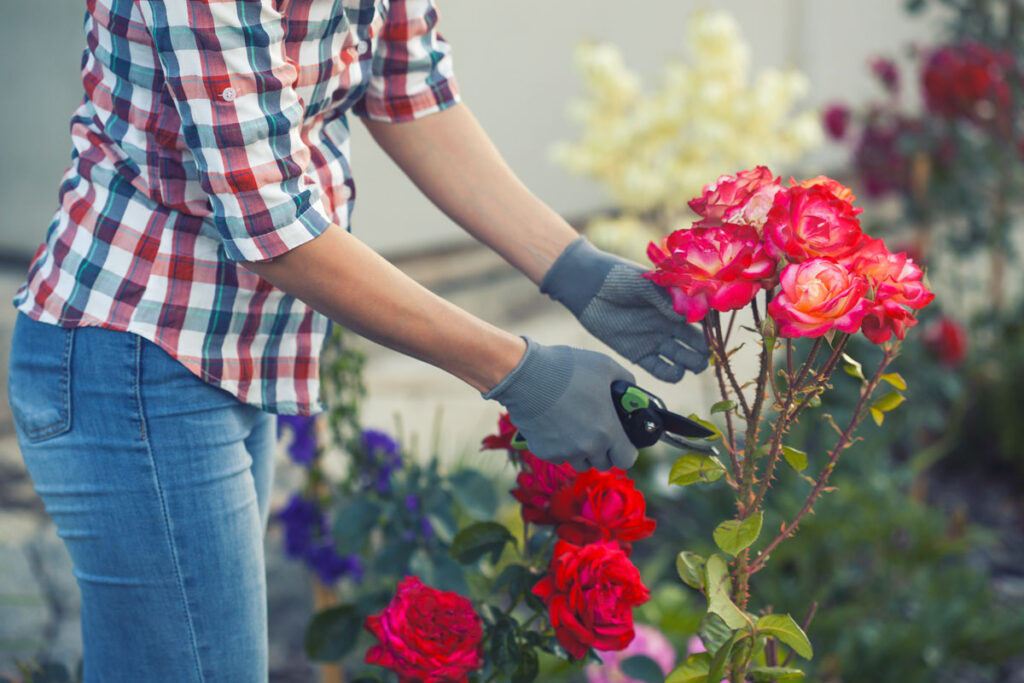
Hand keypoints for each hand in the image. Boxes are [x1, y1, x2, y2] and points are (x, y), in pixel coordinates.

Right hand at [483, 338, 636, 470]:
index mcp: (607, 431)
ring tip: (574, 426)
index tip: (621, 441)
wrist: (525, 375)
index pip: (626, 459)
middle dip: (603, 450)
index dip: (626, 450)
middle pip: (602, 463)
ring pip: (580, 462)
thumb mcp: (605, 366)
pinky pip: (558, 456)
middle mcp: (587, 447)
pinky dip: (559, 446)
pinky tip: (554, 424)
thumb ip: (625, 381)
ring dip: (581, 451)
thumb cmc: (567, 368)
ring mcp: (564, 452)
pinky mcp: (543, 452)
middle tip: (596, 430)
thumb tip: (632, 390)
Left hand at [541, 237, 708, 381]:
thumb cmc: (618, 277)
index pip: (700, 317)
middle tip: (708, 353)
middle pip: (694, 341)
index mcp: (675, 303)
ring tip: (696, 365)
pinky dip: (671, 374)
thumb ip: (662, 298)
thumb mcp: (643, 283)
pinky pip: (660, 369)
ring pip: (682, 357)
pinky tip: (677, 373)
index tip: (715, 332)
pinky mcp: (638, 354)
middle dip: (704, 349)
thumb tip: (682, 317)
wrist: (588, 287)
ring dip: (693, 363)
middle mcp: (669, 323)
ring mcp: (655, 339)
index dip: (709, 326)